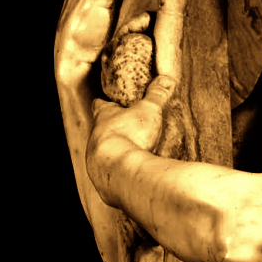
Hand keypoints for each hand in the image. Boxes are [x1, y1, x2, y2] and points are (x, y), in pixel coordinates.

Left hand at [87, 75, 174, 203]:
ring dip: (115, 153)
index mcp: (104, 118)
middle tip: (124, 129)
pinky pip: (111, 176)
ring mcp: (96, 162)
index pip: (100, 106)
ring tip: (131, 154)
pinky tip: (132, 175)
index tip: (105, 100)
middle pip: (100, 131)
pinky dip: (120, 173)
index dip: (104, 103)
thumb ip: (157, 94)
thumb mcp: (149, 110)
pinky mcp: (104, 182)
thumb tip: (166, 79)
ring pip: (102, 154)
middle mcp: (95, 139)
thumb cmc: (130, 136)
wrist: (120, 171)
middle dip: (111, 130)